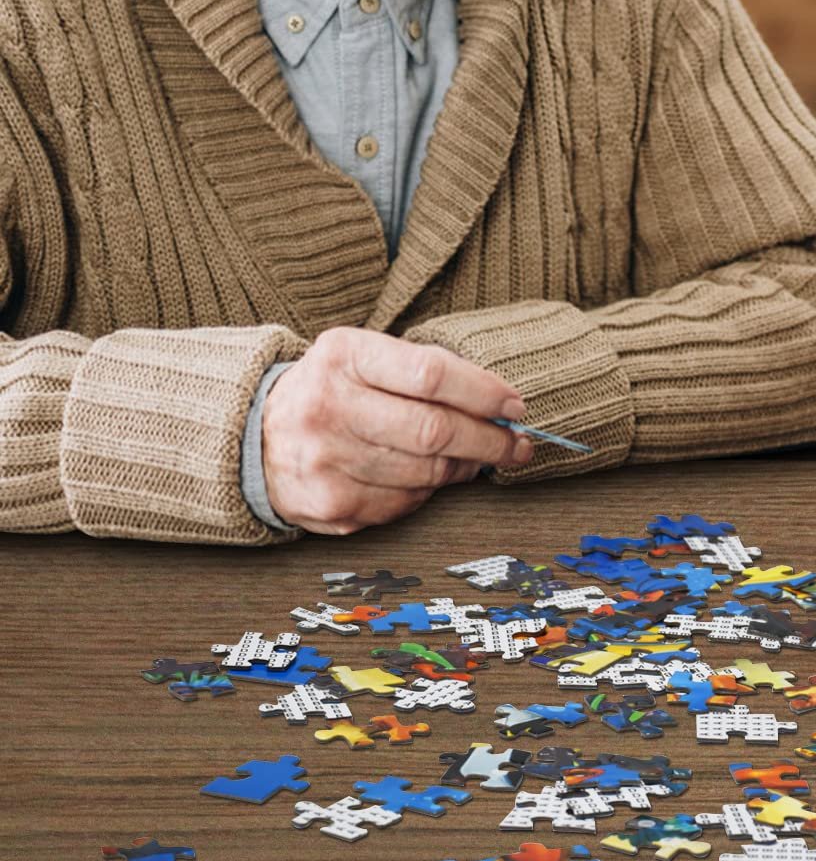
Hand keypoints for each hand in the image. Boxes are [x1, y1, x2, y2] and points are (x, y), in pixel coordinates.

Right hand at [262, 326, 533, 533]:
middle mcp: (328, 406)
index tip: (516, 405)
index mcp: (344, 356)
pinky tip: (431, 476)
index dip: (484, 393)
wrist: (254, 434)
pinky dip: (429, 491)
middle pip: (434, 430)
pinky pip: (404, 503)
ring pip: (426, 472)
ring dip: (465, 468)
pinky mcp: (329, 504)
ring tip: (478, 458)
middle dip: (490, 440)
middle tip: (518, 444)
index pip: (431, 374)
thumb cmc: (333, 388)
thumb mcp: (365, 356)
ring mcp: (325, 460)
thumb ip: (425, 372)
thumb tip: (500, 409)